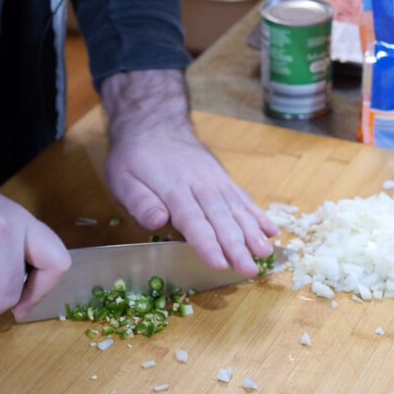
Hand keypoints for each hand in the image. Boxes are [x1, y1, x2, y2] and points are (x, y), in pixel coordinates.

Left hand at [101, 70, 277, 277]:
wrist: (155, 123)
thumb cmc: (134, 157)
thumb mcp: (122, 178)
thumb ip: (140, 201)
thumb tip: (157, 221)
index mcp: (173, 188)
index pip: (193, 221)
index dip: (207, 244)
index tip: (221, 264)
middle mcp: (200, 184)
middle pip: (221, 218)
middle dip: (237, 246)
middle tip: (250, 270)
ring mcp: (215, 180)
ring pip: (237, 208)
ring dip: (253, 232)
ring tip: (266, 253)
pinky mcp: (223, 178)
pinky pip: (243, 197)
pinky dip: (258, 214)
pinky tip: (271, 230)